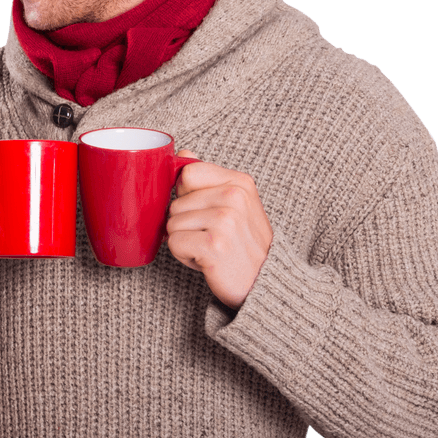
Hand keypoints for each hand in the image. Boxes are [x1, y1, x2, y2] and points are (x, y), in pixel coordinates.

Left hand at [166, 150, 272, 309]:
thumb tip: (183, 153)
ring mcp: (225, 221)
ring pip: (171, 223)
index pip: (187, 173)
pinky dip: (185, 256)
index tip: (205, 212)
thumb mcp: (234, 205)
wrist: (266, 285)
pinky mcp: (214, 245)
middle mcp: (234, 197)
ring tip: (211, 248)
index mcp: (239, 182)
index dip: (187, 195)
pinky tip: (207, 260)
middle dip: (186, 224)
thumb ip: (207, 178)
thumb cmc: (243, 244)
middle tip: (213, 237)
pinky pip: (174, 243)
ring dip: (185, 241)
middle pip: (175, 202)